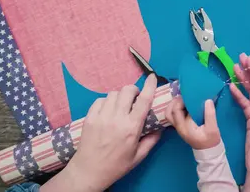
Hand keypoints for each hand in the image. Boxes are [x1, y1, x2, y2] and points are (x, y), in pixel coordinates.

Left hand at [41, 75, 161, 191]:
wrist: (89, 171)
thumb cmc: (116, 166)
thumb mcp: (138, 156)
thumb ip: (151, 140)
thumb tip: (160, 128)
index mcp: (131, 128)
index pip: (143, 100)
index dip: (150, 86)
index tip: (152, 77)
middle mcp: (117, 119)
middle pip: (127, 91)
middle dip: (134, 90)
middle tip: (135, 98)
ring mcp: (101, 117)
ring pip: (113, 93)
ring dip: (120, 96)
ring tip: (121, 105)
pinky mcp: (90, 118)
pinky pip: (100, 100)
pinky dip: (106, 101)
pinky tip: (108, 110)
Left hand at [166, 97, 220, 149]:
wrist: (208, 151)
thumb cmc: (210, 140)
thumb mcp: (213, 128)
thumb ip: (210, 114)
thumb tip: (207, 100)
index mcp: (184, 127)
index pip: (177, 110)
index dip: (181, 101)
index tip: (190, 95)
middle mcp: (178, 127)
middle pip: (169, 112)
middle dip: (175, 101)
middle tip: (185, 95)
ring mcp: (178, 127)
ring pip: (169, 114)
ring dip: (174, 105)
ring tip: (184, 99)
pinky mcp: (181, 127)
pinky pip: (174, 116)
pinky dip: (176, 108)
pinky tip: (185, 105)